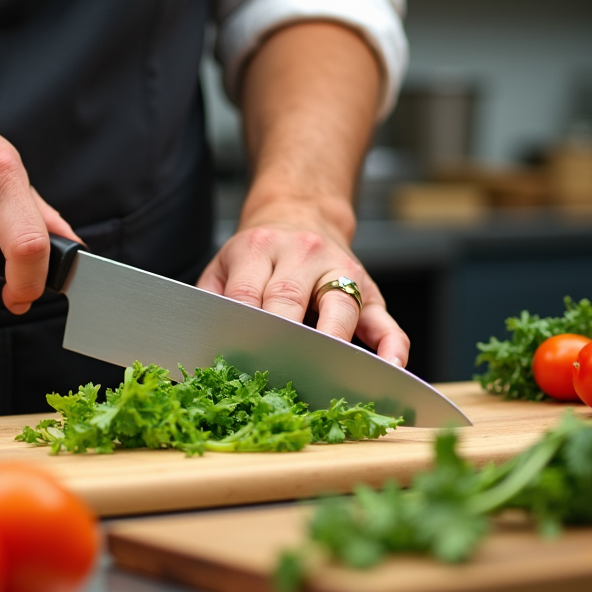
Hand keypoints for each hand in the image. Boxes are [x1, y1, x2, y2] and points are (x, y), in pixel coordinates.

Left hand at [197, 206, 409, 366]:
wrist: (300, 213)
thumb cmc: (258, 253)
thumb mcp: (224, 264)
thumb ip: (212, 301)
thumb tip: (200, 351)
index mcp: (258, 249)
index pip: (247, 293)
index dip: (241, 329)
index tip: (238, 363)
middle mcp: (302, 254)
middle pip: (290, 298)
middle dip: (282, 340)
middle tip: (274, 378)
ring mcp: (341, 270)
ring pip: (341, 305)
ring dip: (333, 342)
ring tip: (327, 377)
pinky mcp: (371, 290)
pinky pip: (385, 319)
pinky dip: (391, 346)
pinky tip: (390, 368)